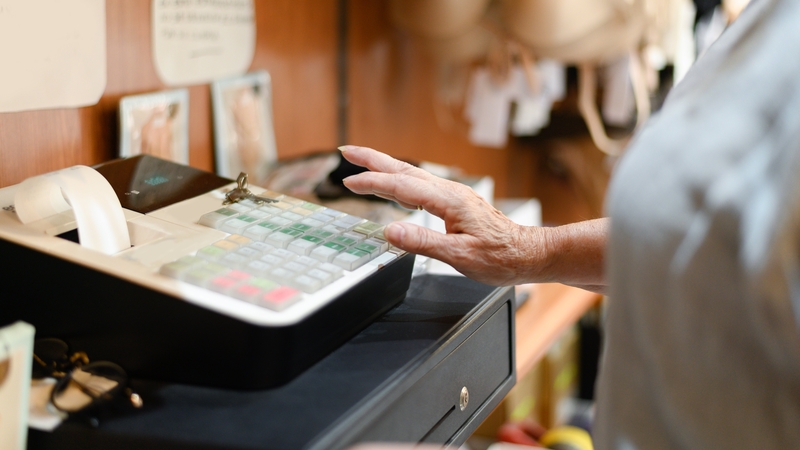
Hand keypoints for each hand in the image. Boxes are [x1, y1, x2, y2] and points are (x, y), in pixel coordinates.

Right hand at [339, 145, 544, 285]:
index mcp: (449, 201)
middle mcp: (450, 192)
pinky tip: (394, 184)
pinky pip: (420, 184)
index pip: (402, 187)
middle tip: (346, 151)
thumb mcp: (460, 256)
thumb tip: (389, 231)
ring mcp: (453, 195)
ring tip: (361, 162)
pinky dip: (399, 179)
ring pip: (412, 175)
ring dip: (384, 166)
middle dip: (373, 159)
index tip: (349, 182)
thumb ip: (423, 243)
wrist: (528, 253)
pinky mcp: (455, 202)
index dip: (373, 183)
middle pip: (404, 170)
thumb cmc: (500, 258)